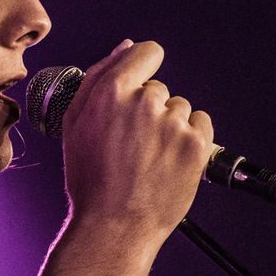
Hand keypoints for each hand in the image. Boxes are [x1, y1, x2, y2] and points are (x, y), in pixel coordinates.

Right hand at [58, 39, 214, 244]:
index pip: (146, 53)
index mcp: (111, 93)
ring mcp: (173, 123)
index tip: (141, 84)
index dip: (145, 66)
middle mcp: (144, 103)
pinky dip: (190, 140)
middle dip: (148, 111)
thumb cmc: (90, 181)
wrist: (113, 228)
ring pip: (180, 109)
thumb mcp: (74, 126)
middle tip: (132, 147)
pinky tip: (168, 163)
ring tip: (148, 161)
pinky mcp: (196, 145)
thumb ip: (98, 78)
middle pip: (159, 89)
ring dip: (169, 128)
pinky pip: (201, 125)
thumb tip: (126, 47)